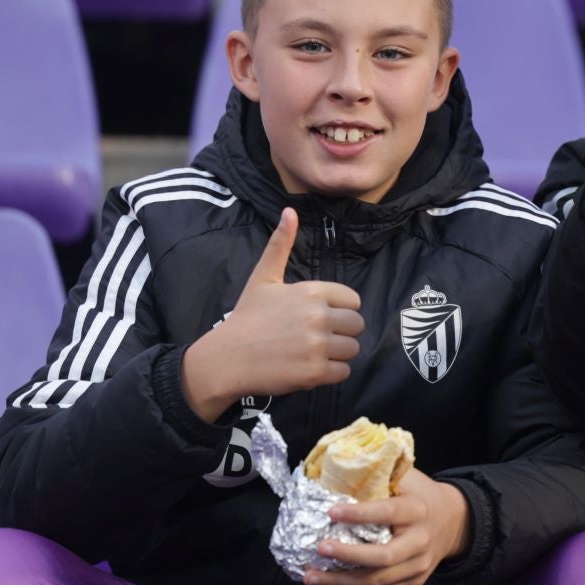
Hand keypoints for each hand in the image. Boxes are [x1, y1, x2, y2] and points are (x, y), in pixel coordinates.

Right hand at [180, 208, 364, 419]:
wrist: (227, 358)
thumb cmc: (247, 317)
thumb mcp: (263, 277)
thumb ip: (280, 245)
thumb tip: (290, 210)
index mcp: (311, 291)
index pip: (353, 300)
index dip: (340, 310)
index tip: (319, 317)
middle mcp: (318, 316)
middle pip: (357, 325)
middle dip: (342, 332)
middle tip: (317, 338)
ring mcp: (318, 345)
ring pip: (353, 349)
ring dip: (338, 354)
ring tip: (314, 353)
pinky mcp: (315, 372)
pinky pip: (343, 372)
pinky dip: (331, 373)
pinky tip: (310, 368)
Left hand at [303, 468, 471, 584]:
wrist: (453, 521)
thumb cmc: (419, 495)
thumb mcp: (406, 479)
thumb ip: (377, 476)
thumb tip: (333, 473)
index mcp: (417, 511)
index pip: (387, 513)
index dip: (359, 514)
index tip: (330, 511)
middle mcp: (420, 541)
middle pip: (383, 557)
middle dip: (347, 556)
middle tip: (319, 550)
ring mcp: (418, 566)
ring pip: (377, 582)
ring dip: (340, 583)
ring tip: (311, 577)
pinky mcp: (413, 582)